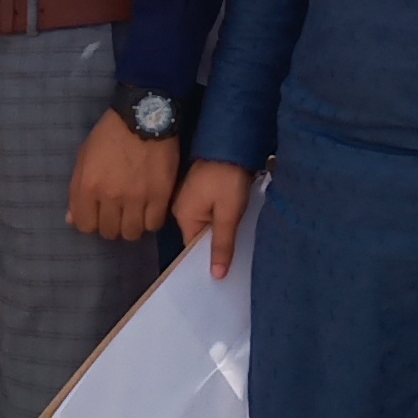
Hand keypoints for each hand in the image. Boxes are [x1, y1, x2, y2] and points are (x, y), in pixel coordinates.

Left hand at [68, 111, 178, 240]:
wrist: (144, 116)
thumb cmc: (110, 134)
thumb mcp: (84, 156)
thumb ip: (76, 189)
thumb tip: (71, 219)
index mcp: (88, 186)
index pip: (84, 225)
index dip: (90, 222)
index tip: (98, 213)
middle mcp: (110, 196)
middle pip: (109, 232)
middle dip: (111, 224)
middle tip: (117, 212)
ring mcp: (137, 198)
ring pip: (131, 233)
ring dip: (131, 225)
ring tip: (134, 213)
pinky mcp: (160, 195)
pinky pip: (154, 224)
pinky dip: (150, 220)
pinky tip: (149, 210)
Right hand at [173, 160, 253, 276]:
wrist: (232, 142)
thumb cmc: (228, 179)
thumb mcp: (229, 214)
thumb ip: (222, 244)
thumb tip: (216, 275)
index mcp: (183, 215)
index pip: (192, 248)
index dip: (207, 260)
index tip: (223, 274)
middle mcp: (181, 208)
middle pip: (198, 237)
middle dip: (215, 246)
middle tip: (235, 262)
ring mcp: (190, 198)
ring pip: (205, 225)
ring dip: (220, 231)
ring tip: (236, 244)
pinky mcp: (200, 190)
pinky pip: (208, 212)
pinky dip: (220, 219)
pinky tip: (232, 223)